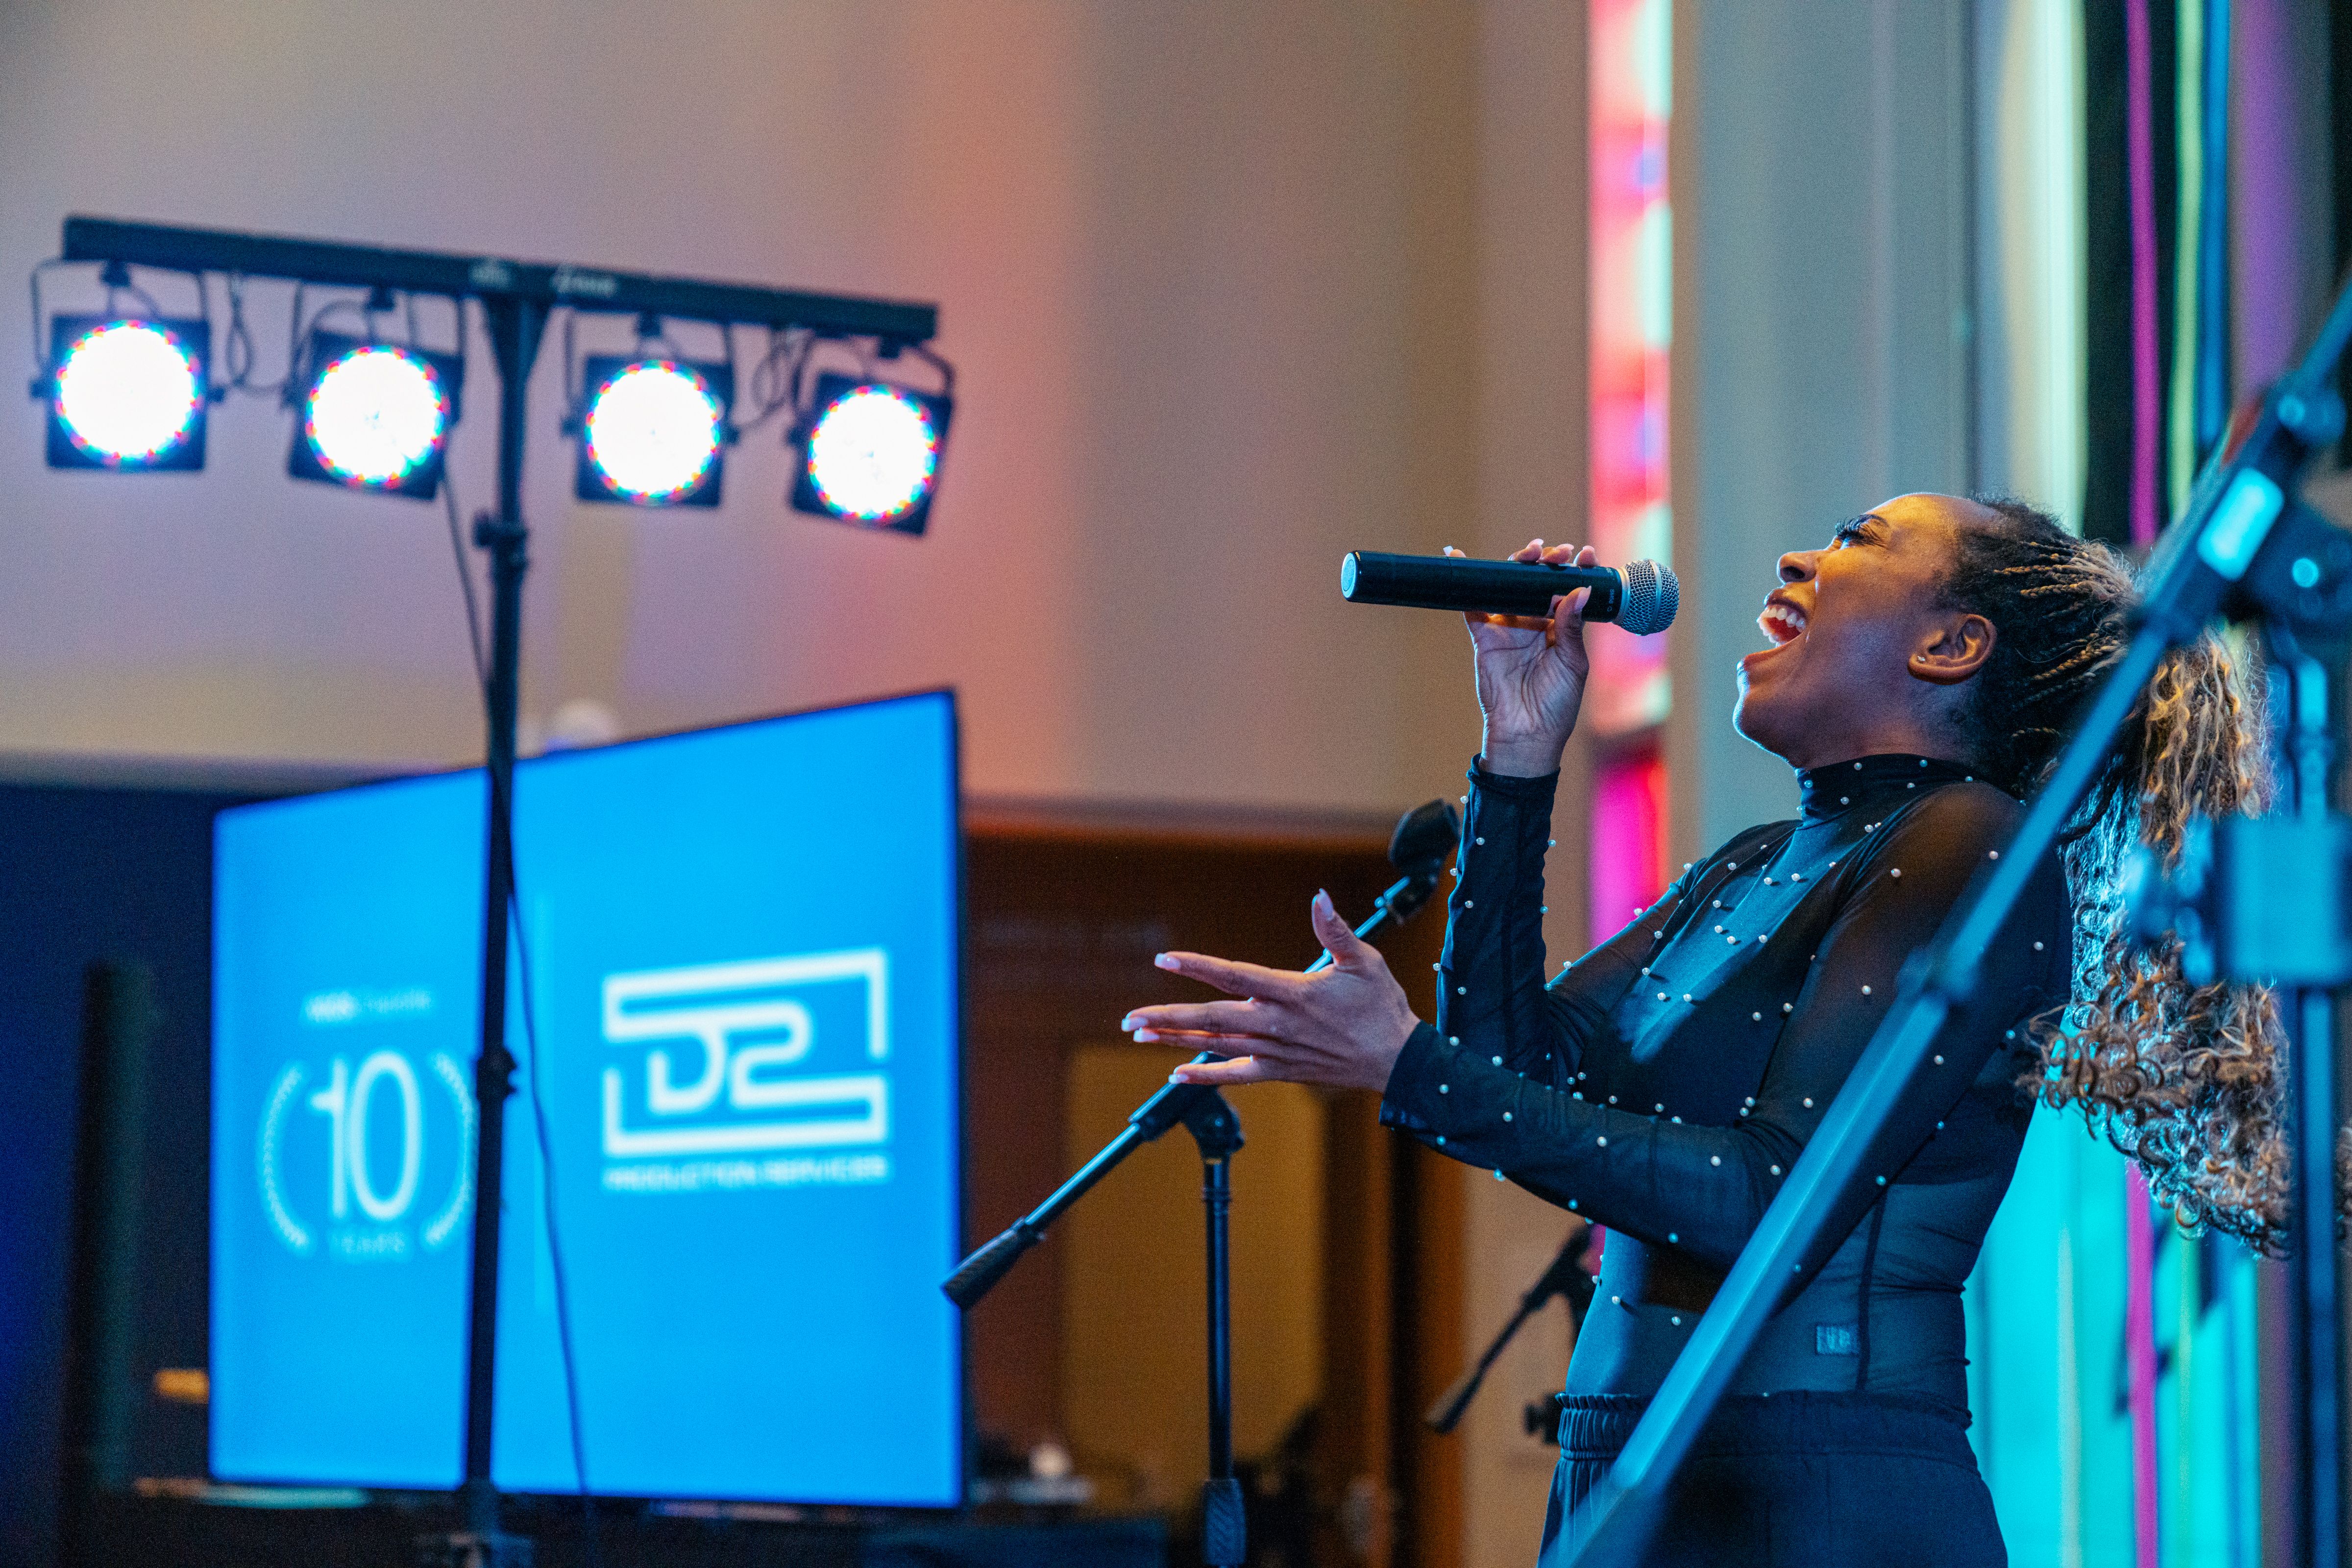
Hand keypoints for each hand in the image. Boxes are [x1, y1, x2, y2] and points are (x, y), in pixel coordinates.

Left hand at [1119, 891, 1421, 1090]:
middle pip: (1213, 1017)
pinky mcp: (1280, 1071)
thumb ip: (1335, 930)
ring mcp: (1276, 1051)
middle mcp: (1278, 1024)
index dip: (1197, 966)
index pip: (1235, 975)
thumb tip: (1320, 897)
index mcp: (1294, 992)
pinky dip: (1205, 1076)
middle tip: (1130, 1017)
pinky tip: (1176, 1075)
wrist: (1397, 1061)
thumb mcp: (1364, 961)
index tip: (1164, 959)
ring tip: (1140, 1035)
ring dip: (1175, 1040)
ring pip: (1216, 1045)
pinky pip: (1236, 1075)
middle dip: (1169, 1015)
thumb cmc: (1381, 1007)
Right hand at [1461, 539, 1592, 775]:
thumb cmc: (1556, 705)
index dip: (1576, 570)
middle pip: (1537, 581)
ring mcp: (1508, 627)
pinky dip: (1467, 581)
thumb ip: (1571, 626)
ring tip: (1531, 551)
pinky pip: (1472, 604)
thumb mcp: (1572, 663)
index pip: (1568, 590)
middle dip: (1548, 561)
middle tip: (1559, 553)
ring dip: (1518, 564)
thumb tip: (1579, 590)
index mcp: (1561, 628)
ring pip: (1510, 586)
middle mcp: (1534, 623)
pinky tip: (1460, 557)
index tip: (1585, 555)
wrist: (1527, 734)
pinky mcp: (1484, 636)